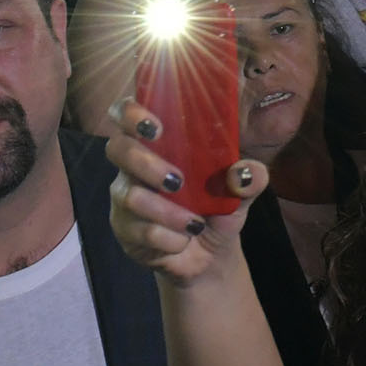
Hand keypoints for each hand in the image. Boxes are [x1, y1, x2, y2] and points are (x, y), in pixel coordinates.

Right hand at [96, 108, 263, 285]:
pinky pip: (140, 231)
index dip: (131, 112)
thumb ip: (248, 178)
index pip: (126, 112)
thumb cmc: (218, 207)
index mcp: (159, 142)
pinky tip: (183, 239)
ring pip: (130, 196)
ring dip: (167, 212)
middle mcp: (134, 164)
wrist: (209, 253)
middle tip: (177, 181)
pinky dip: (169, 238)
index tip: (155, 126)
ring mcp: (124, 197)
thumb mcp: (240, 192)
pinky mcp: (124, 230)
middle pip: (118, 148)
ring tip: (194, 223)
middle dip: (147, 164)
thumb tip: (247, 172)